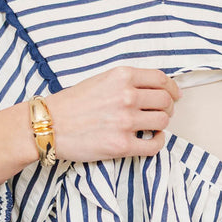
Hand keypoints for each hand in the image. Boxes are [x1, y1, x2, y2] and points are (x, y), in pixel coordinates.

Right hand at [48, 66, 181, 161]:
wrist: (47, 125)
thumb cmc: (71, 103)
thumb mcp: (101, 80)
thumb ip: (127, 82)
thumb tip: (155, 89)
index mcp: (122, 76)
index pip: (162, 80)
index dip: (173, 89)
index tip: (174, 95)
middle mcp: (126, 96)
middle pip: (166, 101)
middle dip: (168, 107)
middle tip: (160, 112)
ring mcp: (125, 121)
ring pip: (163, 121)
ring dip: (161, 125)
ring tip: (151, 126)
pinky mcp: (122, 144)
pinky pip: (154, 144)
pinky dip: (157, 142)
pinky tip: (150, 139)